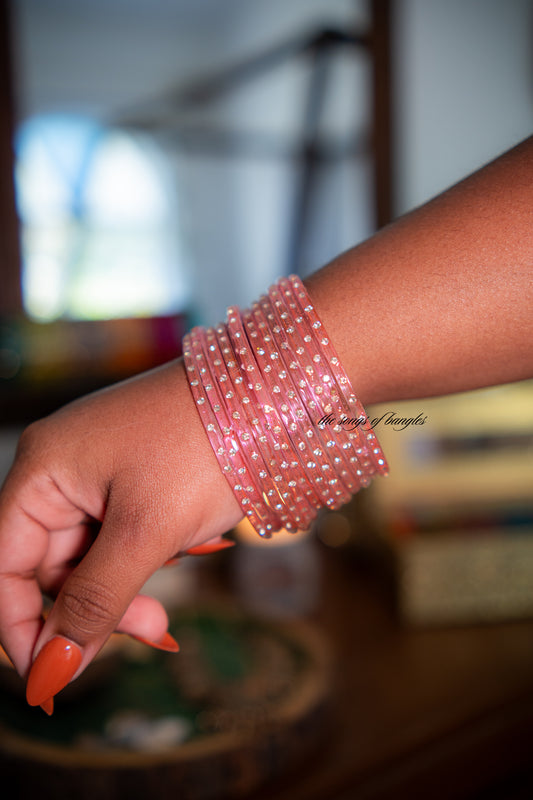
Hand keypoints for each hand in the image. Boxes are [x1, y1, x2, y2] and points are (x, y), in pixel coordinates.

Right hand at [0, 359, 241, 710]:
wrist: (271, 392)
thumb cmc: (205, 446)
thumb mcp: (147, 532)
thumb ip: (95, 600)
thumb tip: (53, 667)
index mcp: (44, 468)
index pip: (5, 563)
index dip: (21, 625)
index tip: (53, 677)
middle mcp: (62, 466)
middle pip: (50, 563)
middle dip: (91, 607)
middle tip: (150, 630)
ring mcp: (100, 469)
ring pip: (90, 554)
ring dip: (122, 590)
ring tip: (164, 615)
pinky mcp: (136, 475)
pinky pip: (120, 534)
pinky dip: (142, 562)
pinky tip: (174, 564)